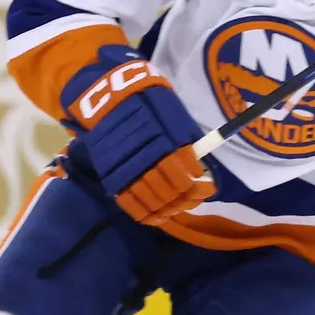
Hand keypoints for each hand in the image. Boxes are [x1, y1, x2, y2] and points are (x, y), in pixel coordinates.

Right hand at [70, 60, 214, 225]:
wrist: (109, 98)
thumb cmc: (151, 105)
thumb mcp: (176, 118)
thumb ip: (188, 144)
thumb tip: (200, 171)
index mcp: (168, 141)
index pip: (188, 176)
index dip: (200, 188)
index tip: (205, 188)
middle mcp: (148, 156)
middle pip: (173, 190)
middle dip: (186, 198)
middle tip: (191, 198)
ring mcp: (128, 166)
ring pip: (153, 198)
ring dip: (168, 208)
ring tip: (176, 208)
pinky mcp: (110, 173)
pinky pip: (128, 200)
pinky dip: (144, 213)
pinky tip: (156, 217)